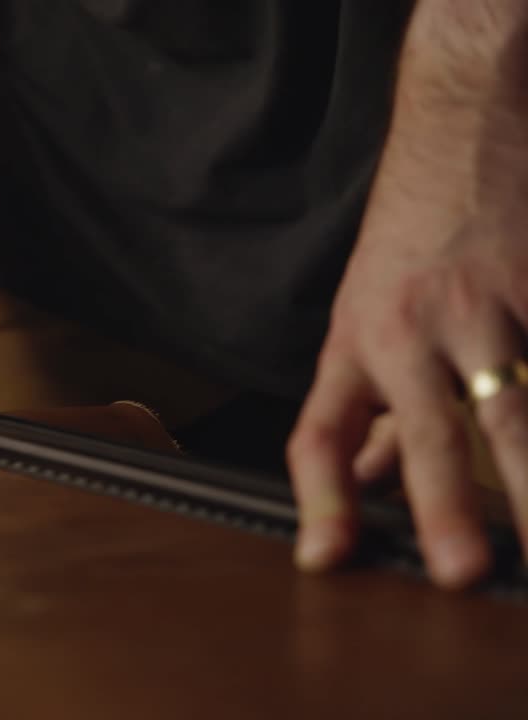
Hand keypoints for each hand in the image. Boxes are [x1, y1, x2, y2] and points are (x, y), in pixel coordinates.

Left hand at [287, 119, 527, 588]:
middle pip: (428, 430)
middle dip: (444, 504)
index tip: (323, 558)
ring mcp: (492, 309)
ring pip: (518, 407)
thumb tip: (365, 486)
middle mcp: (417, 331)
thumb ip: (367, 405)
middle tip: (461, 569)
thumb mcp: (365, 314)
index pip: (322, 431)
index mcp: (362, 343)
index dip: (320, 498)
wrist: (467, 126)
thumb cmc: (413, 236)